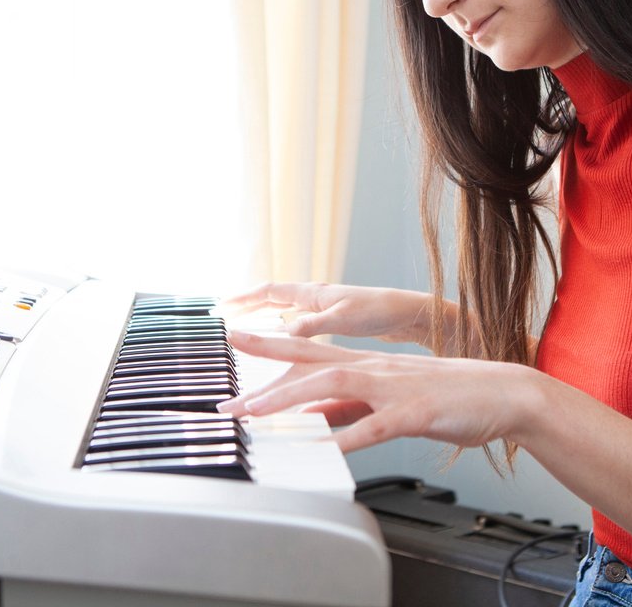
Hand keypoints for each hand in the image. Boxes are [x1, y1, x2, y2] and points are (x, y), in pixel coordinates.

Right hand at [213, 281, 438, 346]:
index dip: (242, 299)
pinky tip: (285, 340)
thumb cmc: (380, 312)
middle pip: (272, 298)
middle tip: (224, 315)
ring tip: (246, 327)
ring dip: (264, 315)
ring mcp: (325, 308)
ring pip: (285, 309)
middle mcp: (315, 298)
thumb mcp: (342, 319)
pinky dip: (284, 327)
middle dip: (247, 305)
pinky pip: (299, 321)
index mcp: (312, 294)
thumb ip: (310, 325)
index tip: (220, 307)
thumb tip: (280, 330)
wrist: (411, 314)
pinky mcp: (336, 320)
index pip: (268, 292)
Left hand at [217, 330, 537, 452]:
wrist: (502, 394)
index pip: (308, 352)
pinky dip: (346, 437)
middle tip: (228, 399)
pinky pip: (374, 426)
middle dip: (265, 380)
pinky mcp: (414, 412)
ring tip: (257, 417)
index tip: (232, 343)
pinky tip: (324, 448)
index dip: (268, 347)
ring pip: (333, 387)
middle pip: (310, 365)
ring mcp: (393, 389)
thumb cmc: (446, 398)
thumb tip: (308, 417)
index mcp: (367, 365)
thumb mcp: (388, 400)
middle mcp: (374, 370)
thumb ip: (347, 407)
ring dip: (290, 402)